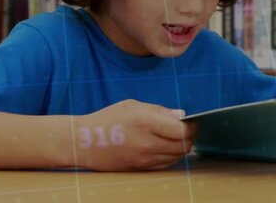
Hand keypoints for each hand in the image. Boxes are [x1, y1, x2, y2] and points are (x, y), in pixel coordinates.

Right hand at [73, 99, 195, 170]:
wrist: (83, 142)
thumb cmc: (108, 119)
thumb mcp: (133, 106)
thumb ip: (160, 111)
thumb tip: (182, 116)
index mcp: (146, 122)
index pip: (182, 130)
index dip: (192, 127)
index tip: (192, 122)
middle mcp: (147, 143)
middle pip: (183, 145)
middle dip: (189, 137)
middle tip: (187, 130)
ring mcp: (144, 158)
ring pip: (176, 157)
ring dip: (181, 148)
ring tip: (177, 138)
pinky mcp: (140, 168)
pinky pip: (165, 164)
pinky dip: (171, 157)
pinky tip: (166, 148)